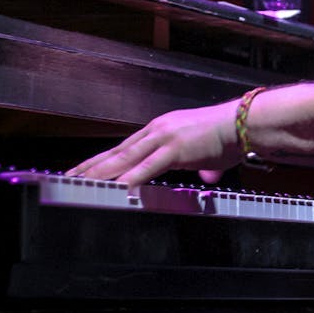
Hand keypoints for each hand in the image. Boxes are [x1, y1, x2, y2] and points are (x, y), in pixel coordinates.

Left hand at [67, 99, 240, 187]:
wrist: (247, 122)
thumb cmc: (232, 135)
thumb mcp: (210, 154)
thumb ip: (203, 168)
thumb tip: (207, 179)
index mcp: (162, 128)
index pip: (123, 146)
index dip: (101, 160)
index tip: (82, 170)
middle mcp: (157, 130)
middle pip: (116, 152)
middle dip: (90, 167)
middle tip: (66, 178)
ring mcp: (164, 138)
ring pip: (123, 160)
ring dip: (99, 174)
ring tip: (77, 185)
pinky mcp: (174, 149)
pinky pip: (144, 169)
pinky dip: (126, 181)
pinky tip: (111, 190)